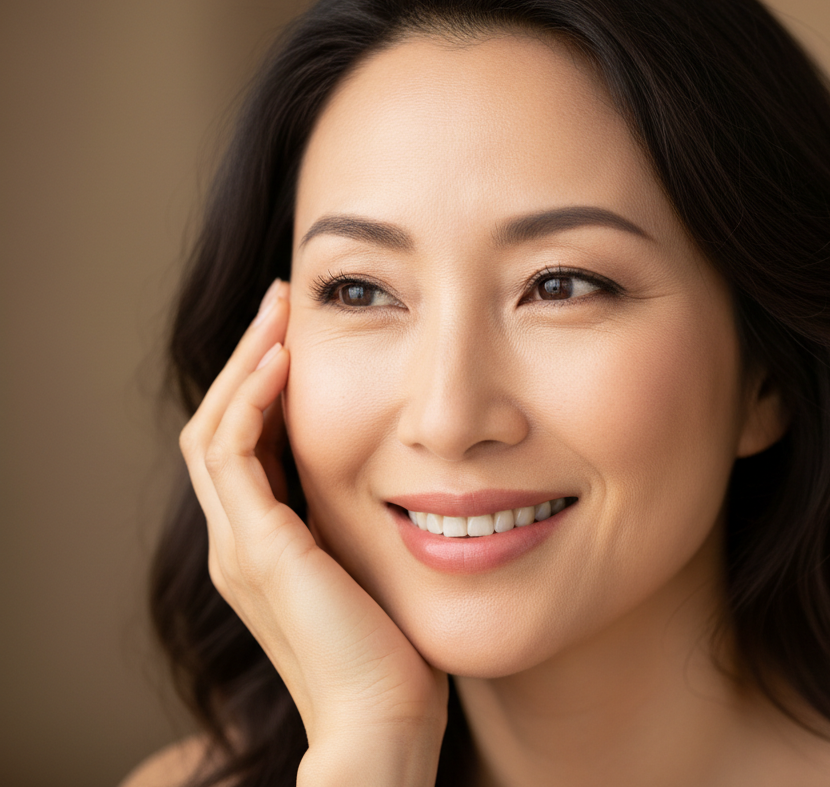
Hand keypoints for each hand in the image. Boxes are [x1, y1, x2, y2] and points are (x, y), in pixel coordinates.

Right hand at [178, 279, 445, 785]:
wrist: (384, 721)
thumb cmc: (398, 655)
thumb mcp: (381, 567)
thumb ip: (374, 524)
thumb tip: (418, 476)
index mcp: (265, 546)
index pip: (247, 446)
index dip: (267, 387)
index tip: (301, 334)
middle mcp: (240, 543)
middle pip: (220, 427)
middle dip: (250, 361)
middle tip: (282, 304)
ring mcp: (241, 546)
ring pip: (216, 429)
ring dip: (245, 365)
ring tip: (279, 312)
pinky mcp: (259, 549)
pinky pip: (234, 454)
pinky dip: (252, 401)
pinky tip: (285, 360)